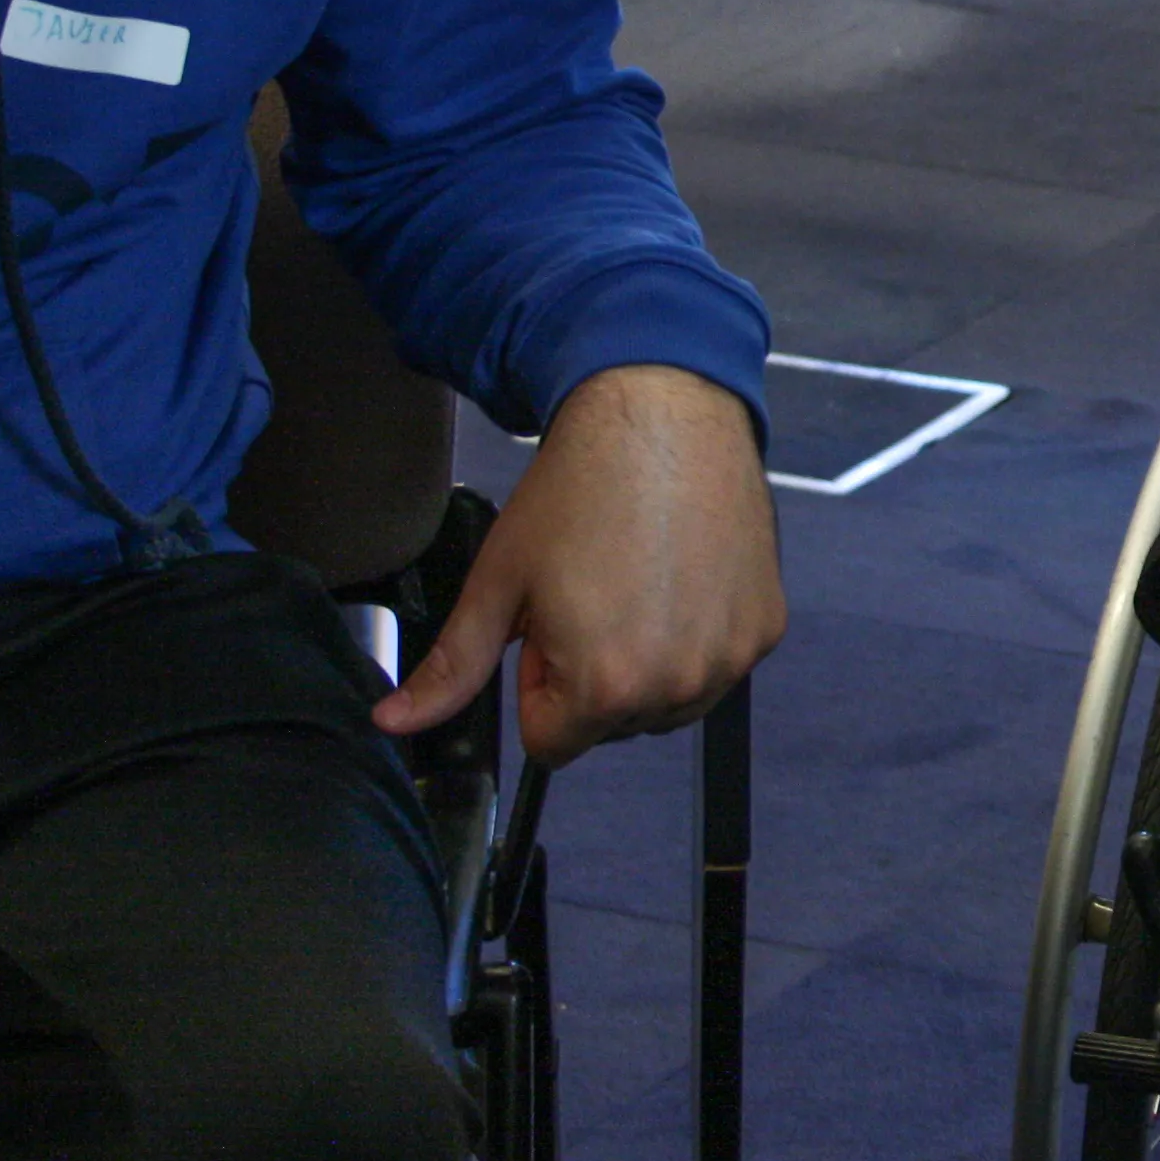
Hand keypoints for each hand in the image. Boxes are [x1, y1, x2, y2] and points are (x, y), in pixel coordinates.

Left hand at [373, 363, 782, 766]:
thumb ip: (451, 668)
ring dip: (649, 664)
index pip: (554, 744)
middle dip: (595, 676)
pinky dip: (698, 635)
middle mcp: (679, 685)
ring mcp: (732, 657)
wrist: (663, 416)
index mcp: (606, 685)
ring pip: (670, 701)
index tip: (549, 623)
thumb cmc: (578, 491)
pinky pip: (718, 664)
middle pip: (615, 726)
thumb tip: (393, 723)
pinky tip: (682, 575)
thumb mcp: (498, 581)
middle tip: (594, 594)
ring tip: (638, 583)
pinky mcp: (766, 627)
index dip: (538, 684)